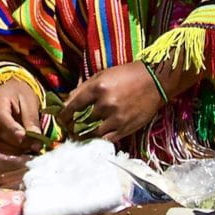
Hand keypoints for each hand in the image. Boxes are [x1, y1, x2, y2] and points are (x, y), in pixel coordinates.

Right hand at [0, 78, 44, 154]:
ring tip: (30, 148)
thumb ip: (31, 120)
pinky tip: (21, 150)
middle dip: (18, 143)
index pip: (1, 118)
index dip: (14, 131)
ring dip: (14, 150)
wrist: (10, 92)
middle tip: (35, 146)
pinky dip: (9, 152)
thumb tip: (36, 140)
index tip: (29, 140)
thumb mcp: (30, 102)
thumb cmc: (21, 94)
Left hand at [62, 60, 199, 143]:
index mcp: (97, 88)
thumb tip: (68, 100)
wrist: (154, 82)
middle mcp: (105, 104)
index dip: (64, 114)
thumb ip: (84, 87)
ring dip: (83, 135)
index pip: (73, 105)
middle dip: (72, 125)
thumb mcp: (103, 74)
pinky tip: (93, 138)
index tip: (60, 118)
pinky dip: (97, 140)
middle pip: (80, 120)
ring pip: (91, 133)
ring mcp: (116, 118)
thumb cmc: (126, 75)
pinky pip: (105, 140)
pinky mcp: (125, 128)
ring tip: (79, 134)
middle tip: (68, 127)